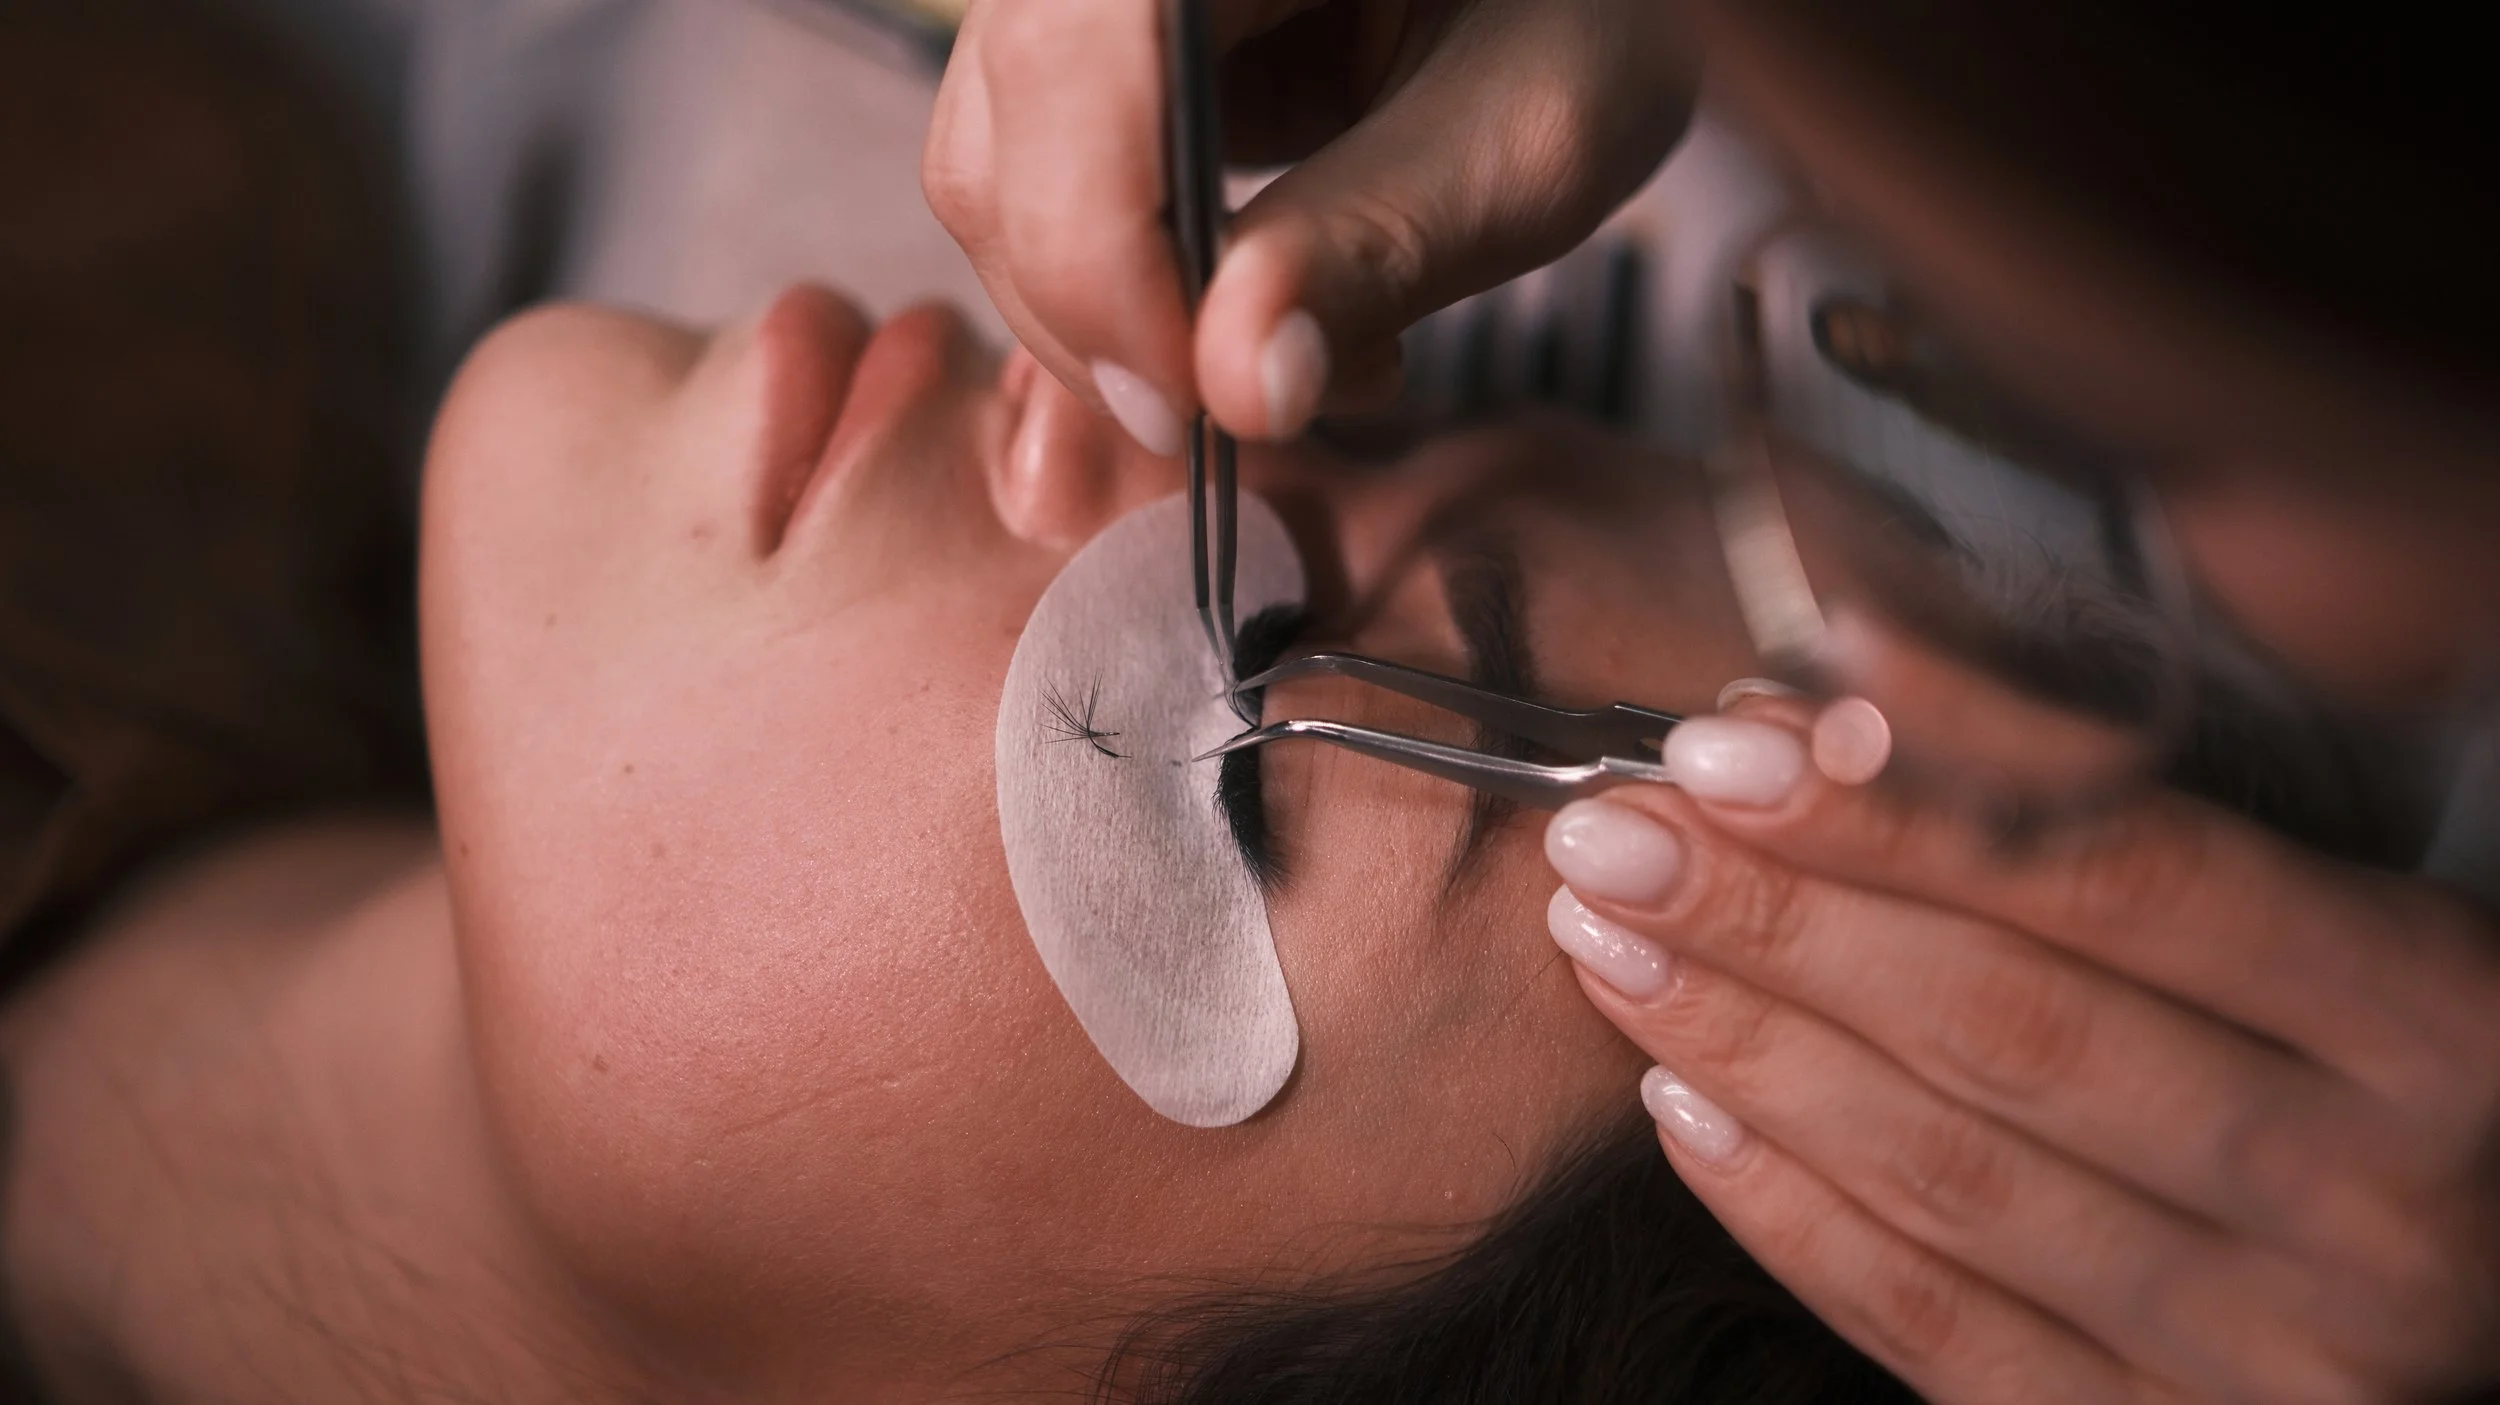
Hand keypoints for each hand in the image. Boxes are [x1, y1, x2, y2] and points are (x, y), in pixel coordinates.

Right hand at [922, 0, 1692, 452]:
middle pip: (1003, 139)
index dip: (1106, 262)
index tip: (1207, 408)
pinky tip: (1246, 305)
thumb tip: (1237, 388)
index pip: (1078, 62)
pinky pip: (1024, 180)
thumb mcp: (1533, 125)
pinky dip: (1113, 282)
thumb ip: (1379, 244)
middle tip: (1264, 401)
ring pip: (990, 173)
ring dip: (1107, 316)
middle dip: (1107, 318)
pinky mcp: (1086, 48)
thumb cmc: (1584, 7)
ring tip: (1284, 351)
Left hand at [1540, 691, 2499, 1402]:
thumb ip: (2124, 834)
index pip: (2120, 884)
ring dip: (1747, 1043)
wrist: (2486, 1280)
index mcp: (2437, 1023)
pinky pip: (1935, 1327)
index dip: (1904, 806)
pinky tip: (1678, 1100)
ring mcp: (2272, 1350)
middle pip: (2007, 1027)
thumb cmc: (2394, 1070)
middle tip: (1612, 834)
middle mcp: (2370, 1202)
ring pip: (1948, 1174)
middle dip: (1776, 916)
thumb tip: (1843, 712)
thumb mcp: (2338, 927)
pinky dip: (1787, 1211)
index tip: (1726, 741)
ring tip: (1610, 939)